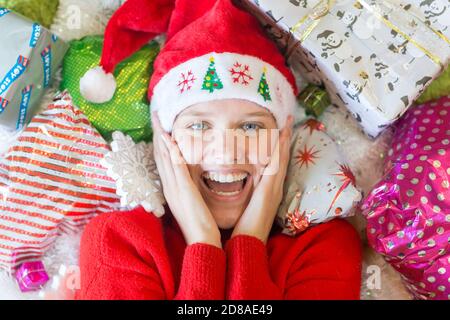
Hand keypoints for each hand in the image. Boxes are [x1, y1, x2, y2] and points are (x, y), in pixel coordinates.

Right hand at [152, 113, 221, 247]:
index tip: (158, 126)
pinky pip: (176, 168)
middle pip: (159, 156)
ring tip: (157, 120)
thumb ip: (189, 187)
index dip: (159, 142)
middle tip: (154, 115)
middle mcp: (168, 186)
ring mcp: (174, 188)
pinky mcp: (183, 191)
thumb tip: (190, 175)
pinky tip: (169, 139)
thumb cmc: (200, 223)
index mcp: (171, 189)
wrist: (201, 241)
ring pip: (164, 158)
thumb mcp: (192, 202)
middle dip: (155, 134)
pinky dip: (171, 153)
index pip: (162, 161)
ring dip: (160, 138)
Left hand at [231, 116, 293, 243]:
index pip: (274, 164)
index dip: (278, 147)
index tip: (279, 131)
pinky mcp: (271, 190)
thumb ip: (244, 195)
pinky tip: (282, 137)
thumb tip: (232, 182)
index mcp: (267, 190)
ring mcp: (275, 188)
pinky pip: (277, 165)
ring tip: (287, 123)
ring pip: (282, 158)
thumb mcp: (245, 206)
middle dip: (285, 139)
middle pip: (282, 158)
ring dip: (285, 140)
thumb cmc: (243, 227)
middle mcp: (274, 187)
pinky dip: (280, 151)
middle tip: (288, 120)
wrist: (248, 243)